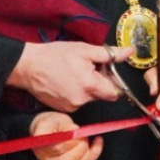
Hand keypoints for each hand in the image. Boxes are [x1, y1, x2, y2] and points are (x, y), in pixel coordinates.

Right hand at [9, 42, 128, 110]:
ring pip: (89, 98)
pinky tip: (68, 81)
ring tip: (76, 73)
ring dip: (88, 87)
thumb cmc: (57, 55)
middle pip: (102, 95)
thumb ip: (110, 55)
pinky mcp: (62, 109)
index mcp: (89, 85)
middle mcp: (81, 100)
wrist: (29, 66)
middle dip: (100, 82)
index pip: (114, 93)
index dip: (114, 82)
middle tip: (89, 67)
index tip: (107, 72)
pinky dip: (77, 93)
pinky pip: (77, 102)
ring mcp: (70, 107)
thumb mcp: (86, 50)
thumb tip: (130, 52)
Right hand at [30, 112, 103, 159]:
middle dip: (81, 147)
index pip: (58, 149)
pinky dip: (94, 154)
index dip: (71, 140)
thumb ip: (63, 126)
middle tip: (84, 135)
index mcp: (42, 148)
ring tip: (87, 138)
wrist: (48, 129)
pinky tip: (97, 142)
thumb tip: (75, 132)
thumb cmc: (50, 124)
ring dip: (87, 152)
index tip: (77, 131)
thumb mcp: (54, 120)